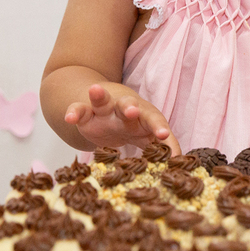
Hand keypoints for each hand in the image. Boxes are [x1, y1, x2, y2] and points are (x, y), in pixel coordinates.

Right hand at [64, 83, 181, 154]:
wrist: (104, 111)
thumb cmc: (131, 124)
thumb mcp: (146, 134)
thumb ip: (161, 145)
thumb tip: (180, 160)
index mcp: (142, 116)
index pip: (153, 120)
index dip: (158, 128)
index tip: (164, 136)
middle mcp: (123, 109)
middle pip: (128, 105)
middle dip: (130, 107)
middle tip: (132, 111)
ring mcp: (103, 109)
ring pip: (102, 100)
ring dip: (99, 95)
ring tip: (95, 90)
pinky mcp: (85, 113)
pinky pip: (79, 110)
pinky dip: (74, 112)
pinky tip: (69, 117)